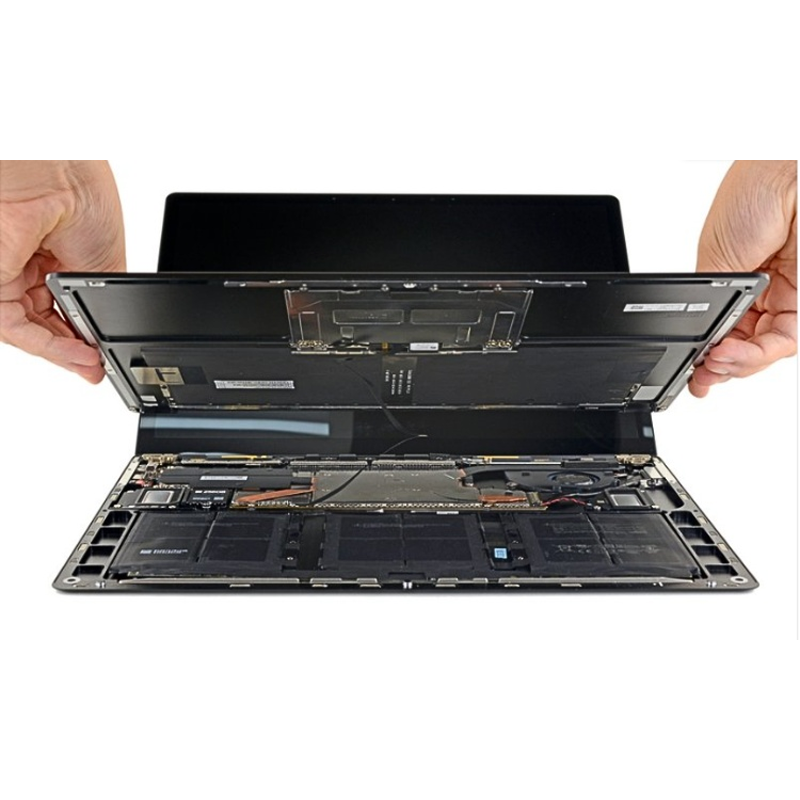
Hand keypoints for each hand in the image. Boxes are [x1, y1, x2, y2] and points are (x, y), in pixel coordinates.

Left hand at [0, 160, 124, 381]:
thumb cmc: (84, 199)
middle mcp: (26, 267)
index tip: (100, 357)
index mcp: (53, 260)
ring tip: (91, 363)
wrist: (65, 175)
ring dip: (62, 353)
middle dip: (72, 351)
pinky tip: (76, 353)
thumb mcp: (105, 266)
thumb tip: (100, 341)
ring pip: (29, 331)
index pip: (63, 312)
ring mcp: (8, 273)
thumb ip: (99, 309)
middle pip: (46, 324)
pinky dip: (48, 346)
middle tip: (96, 366)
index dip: (82, 338)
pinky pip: (15, 327)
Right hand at [690, 160, 796, 397]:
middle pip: (742, 345)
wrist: (786, 174)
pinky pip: (786, 340)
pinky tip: (734, 355)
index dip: (706, 355)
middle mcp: (764, 292)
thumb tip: (702, 341)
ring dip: (737, 365)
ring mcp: (787, 297)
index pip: (722, 330)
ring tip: (714, 364)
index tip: (691, 372)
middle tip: (701, 374)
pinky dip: (759, 355)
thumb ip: (708, 304)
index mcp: (736, 280)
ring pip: (764, 350)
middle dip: (719, 366)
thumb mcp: (712, 258)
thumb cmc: (751, 196)